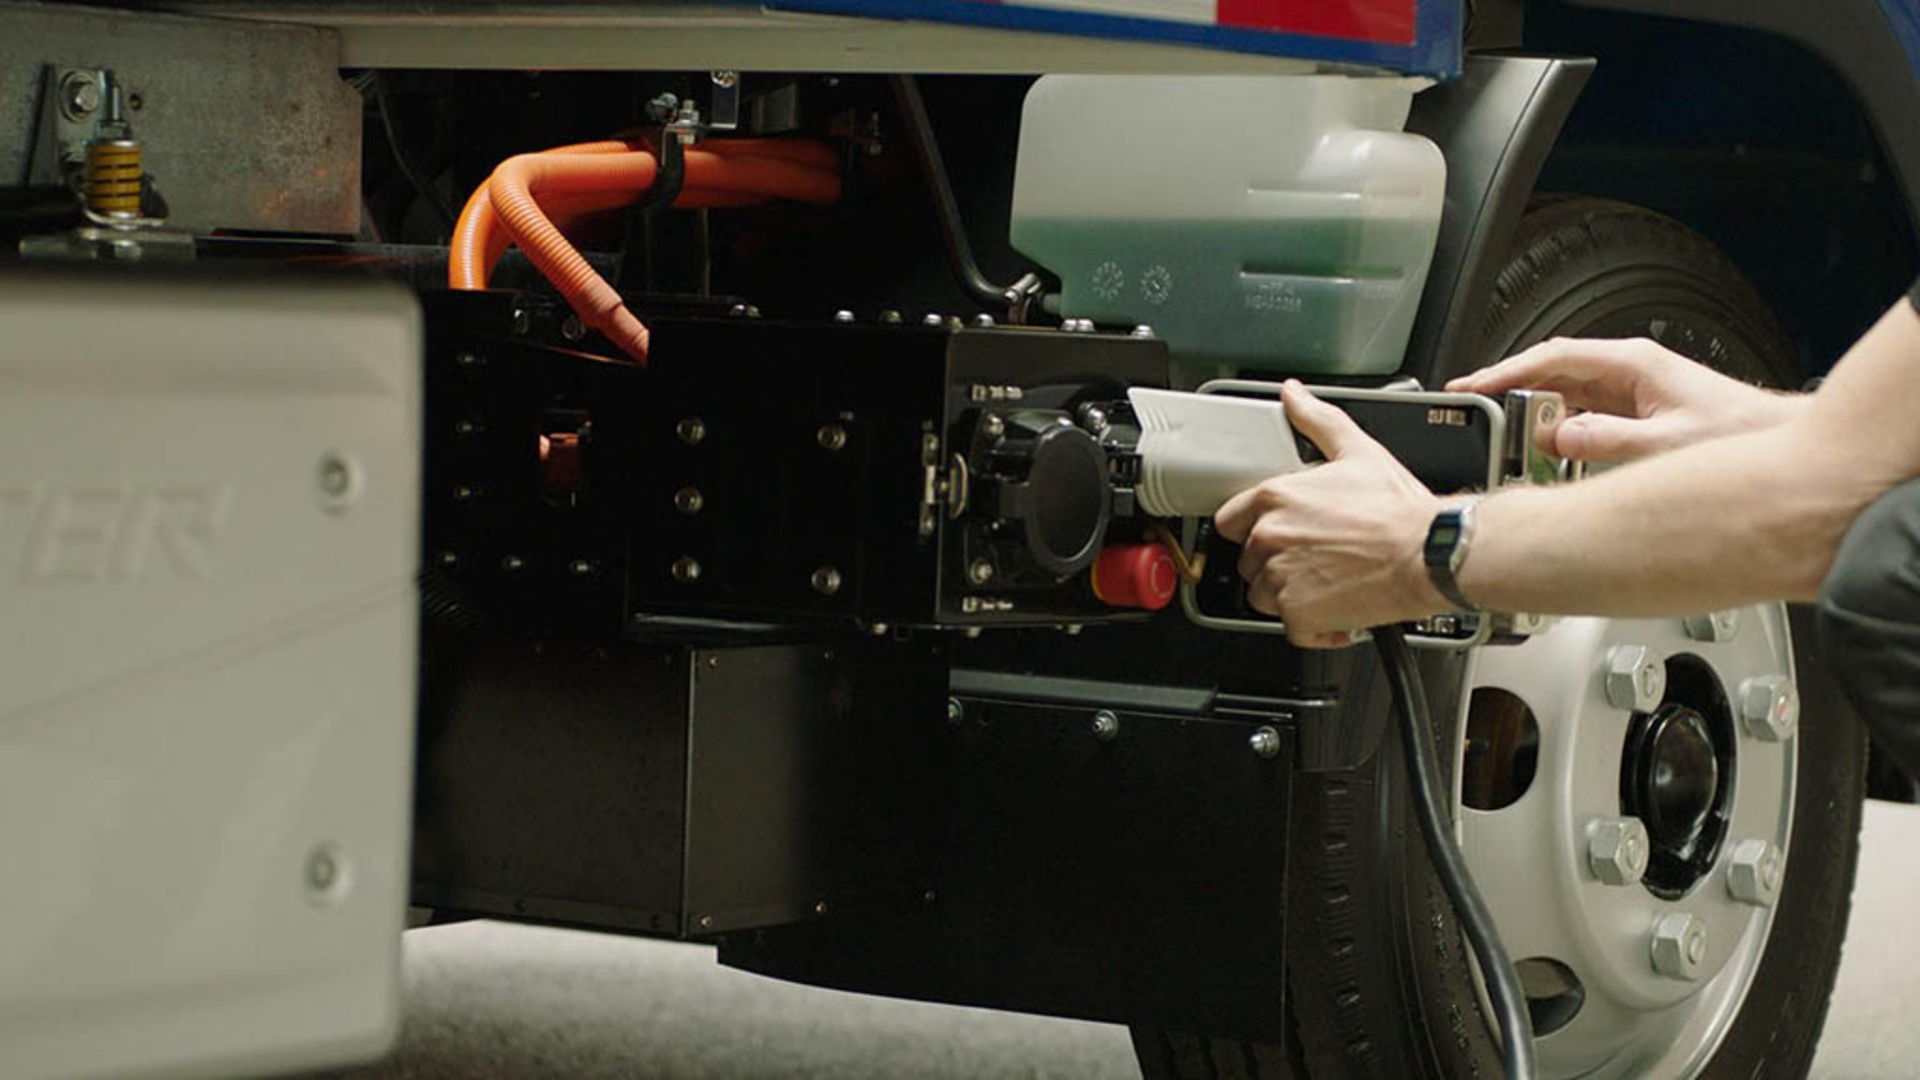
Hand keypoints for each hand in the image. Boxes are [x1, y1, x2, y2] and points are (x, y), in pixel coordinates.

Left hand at [1214, 381, 1447, 647]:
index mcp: (1275, 497)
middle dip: (1276, 563)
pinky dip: (1314, 626)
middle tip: (1316, 558)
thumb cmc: (1398, 510)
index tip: (1279, 535)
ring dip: (1291, 594)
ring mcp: (1280, 577)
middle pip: (1248, 561)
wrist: (1429, 553)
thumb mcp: (1357, 451)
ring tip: (1329, 581)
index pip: (1231, 521)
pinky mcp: (1297, 613)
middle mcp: (1269, 537)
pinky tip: (1338, 608)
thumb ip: (1317, 421)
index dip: (1253, 529)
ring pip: (1263, 596)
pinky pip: (1292, 627)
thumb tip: (1294, 395)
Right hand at [1445, 337, 1802, 461]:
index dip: (1508, 371)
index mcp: (1633, 363)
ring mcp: (1631, 389)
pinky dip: (1554, 425)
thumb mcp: (1666, 443)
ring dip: (1530, 408)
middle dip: (1507, 386)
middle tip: (1468, 404)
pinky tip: (1539, 443)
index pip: (1554, 358)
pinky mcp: (1634, 410)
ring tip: (1494, 426)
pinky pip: (1582, 412)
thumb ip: (1608, 440)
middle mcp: (1629, 370)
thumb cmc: (1738, 434)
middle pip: (1552, 370)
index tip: (1475, 386)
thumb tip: (1559, 436)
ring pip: (1564, 391)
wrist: (1775, 440)